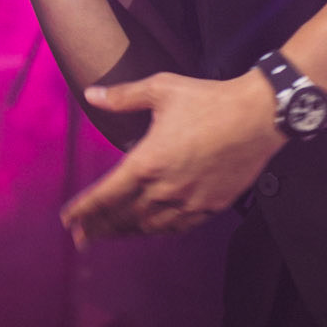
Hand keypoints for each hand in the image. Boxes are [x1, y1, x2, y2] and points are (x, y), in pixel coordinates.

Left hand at [60, 70, 280, 245]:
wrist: (259, 116)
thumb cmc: (210, 100)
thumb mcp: (161, 89)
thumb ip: (123, 96)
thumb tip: (91, 94)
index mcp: (148, 160)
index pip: (106, 193)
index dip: (84, 209)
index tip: (68, 219)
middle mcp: (165, 187)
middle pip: (123, 216)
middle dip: (99, 227)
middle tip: (82, 237)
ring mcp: (189, 200)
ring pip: (149, 225)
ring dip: (127, 231)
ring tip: (112, 234)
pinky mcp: (211, 205)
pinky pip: (179, 227)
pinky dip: (159, 230)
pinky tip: (153, 229)